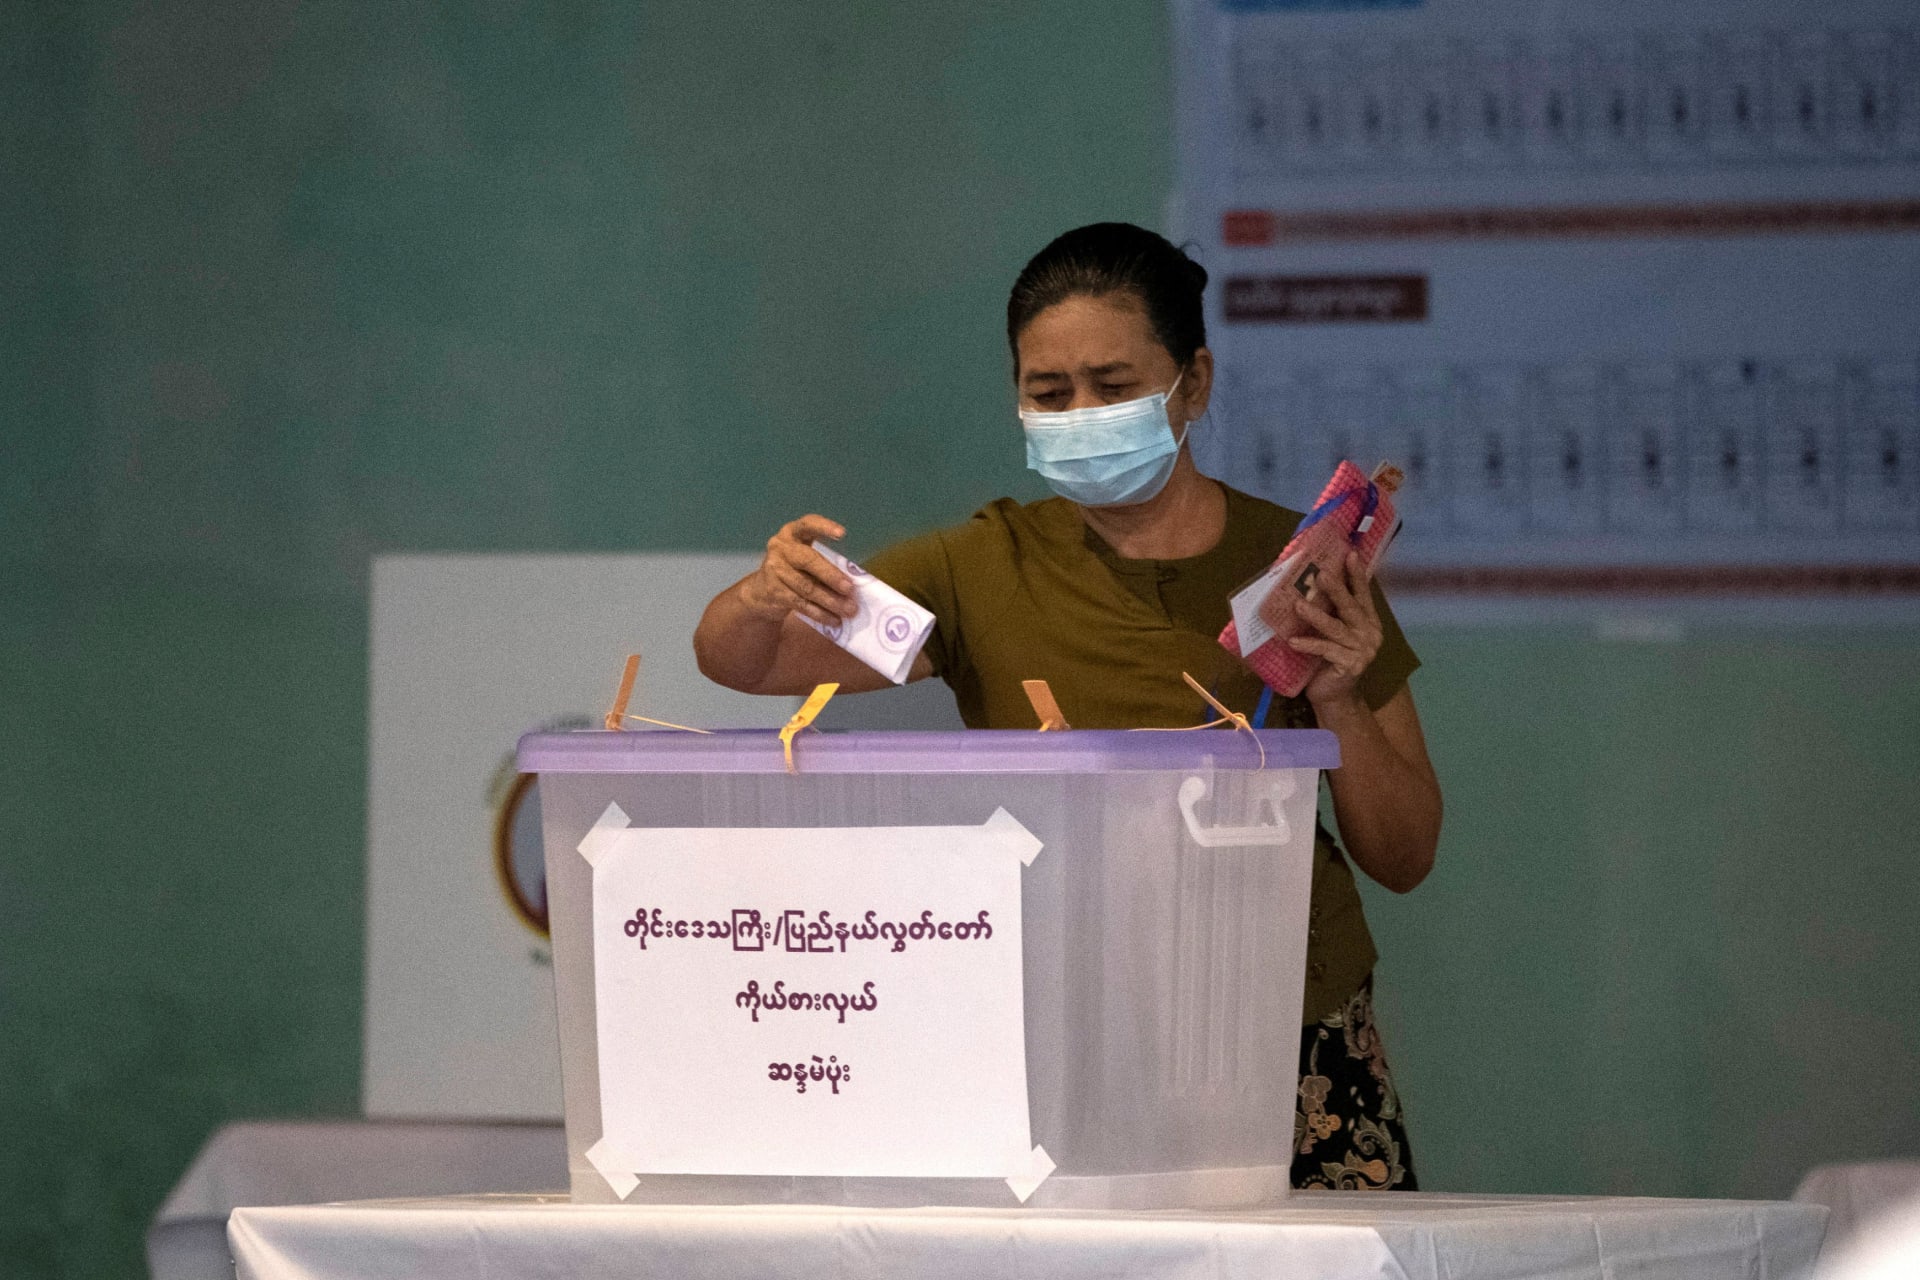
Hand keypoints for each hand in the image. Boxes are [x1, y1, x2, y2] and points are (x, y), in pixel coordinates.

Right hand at [739, 515, 858, 626]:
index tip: (842, 534)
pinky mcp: (774, 592)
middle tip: (850, 589)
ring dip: (830, 601)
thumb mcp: (803, 558)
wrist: (760, 592)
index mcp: (792, 533)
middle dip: (831, 576)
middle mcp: (781, 548)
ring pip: (806, 587)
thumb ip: (823, 562)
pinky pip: (801, 604)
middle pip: (808, 561)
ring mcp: (774, 570)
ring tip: (849, 610)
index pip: (807, 524)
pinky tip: (834, 620)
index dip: (824, 527)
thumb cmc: (793, 571)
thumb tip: (854, 581)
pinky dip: (820, 613)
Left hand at [1288, 551, 1381, 707]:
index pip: (1362, 594)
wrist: (1334, 695)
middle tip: (1320, 574)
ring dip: (1315, 616)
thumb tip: (1309, 584)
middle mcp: (1370, 633)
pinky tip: (1293, 642)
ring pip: (1336, 628)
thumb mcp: (1332, 632)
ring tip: (1298, 605)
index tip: (1349, 554)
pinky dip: (1308, 645)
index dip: (1356, 574)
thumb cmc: (1329, 659)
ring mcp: (1363, 650)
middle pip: (1351, 607)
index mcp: (1368, 621)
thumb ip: (1331, 612)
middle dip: (1336, 589)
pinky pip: (1326, 650)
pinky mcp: (1351, 665)